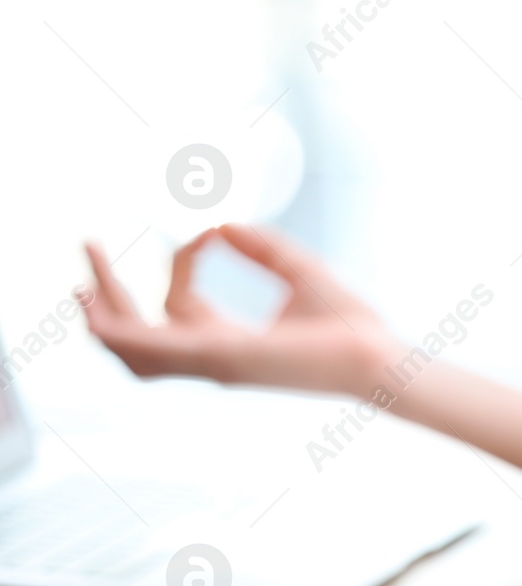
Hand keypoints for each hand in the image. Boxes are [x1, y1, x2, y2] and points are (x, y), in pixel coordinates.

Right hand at [82, 224, 398, 396]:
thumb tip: (221, 223)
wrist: (375, 354)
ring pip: (132, 348)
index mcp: (226, 340)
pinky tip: (99, 304)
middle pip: (136, 336)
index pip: (178, 302)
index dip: (183, 261)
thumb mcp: (296, 269)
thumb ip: (258, 246)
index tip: (210, 231)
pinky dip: (121, 328)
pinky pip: (151, 350)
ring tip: (81, 281)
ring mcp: (211, 362)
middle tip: (89, 251)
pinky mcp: (220, 357)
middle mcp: (211, 356)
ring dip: (100, 315)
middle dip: (105, 300)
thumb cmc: (348, 322)